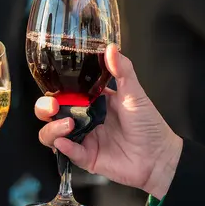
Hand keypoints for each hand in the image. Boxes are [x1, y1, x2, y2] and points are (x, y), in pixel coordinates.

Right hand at [35, 45, 182, 197]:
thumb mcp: (135, 93)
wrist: (160, 156)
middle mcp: (84, 120)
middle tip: (52, 107)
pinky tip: (65, 143)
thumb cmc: (149, 125)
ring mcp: (84, 139)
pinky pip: (68, 153)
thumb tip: (111, 48)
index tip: (54, 86)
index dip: (55, 90)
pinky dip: (64, 148)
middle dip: (44, 109)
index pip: (65, 93)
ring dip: (52, 129)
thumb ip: (122, 71)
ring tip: (67, 124)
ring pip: (52, 134)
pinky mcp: (86, 158)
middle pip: (51, 114)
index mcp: (93, 102)